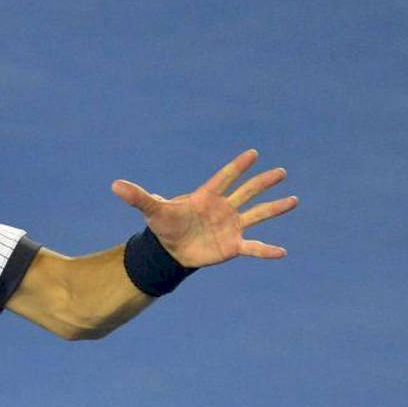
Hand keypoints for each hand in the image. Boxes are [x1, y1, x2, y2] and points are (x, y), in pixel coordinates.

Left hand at [111, 149, 297, 267]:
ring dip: (275, 208)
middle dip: (263, 182)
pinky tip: (282, 252)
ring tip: (293, 200)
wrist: (170, 251)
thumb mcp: (151, 210)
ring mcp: (231, 226)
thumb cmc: (164, 226)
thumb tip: (114, 185)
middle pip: (247, 192)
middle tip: (281, 172)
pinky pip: (253, 247)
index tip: (253, 154)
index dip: (237, 167)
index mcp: (207, 196)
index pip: (224, 178)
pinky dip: (266, 250)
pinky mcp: (233, 246)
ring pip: (257, 215)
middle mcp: (223, 208)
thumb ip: (138, 197)